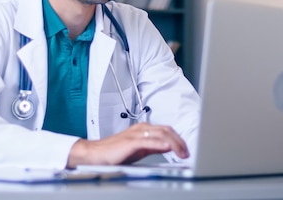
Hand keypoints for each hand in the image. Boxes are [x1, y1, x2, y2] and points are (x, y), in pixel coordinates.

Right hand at [66, 122, 188, 167]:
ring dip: (174, 143)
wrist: (95, 154)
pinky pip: (148, 141)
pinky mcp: (130, 142)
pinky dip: (160, 144)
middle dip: (179, 141)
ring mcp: (136, 134)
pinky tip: (167, 148)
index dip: (178, 139)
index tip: (185, 149)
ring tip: (182, 152)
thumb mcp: (138, 149)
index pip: (166, 130)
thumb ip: (152, 146)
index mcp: (143, 129)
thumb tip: (168, 148)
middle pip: (166, 130)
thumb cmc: (114, 152)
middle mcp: (141, 128)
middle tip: (187, 152)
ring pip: (160, 134)